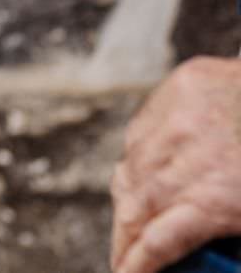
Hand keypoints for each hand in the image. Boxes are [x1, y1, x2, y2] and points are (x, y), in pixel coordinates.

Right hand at [111, 56, 240, 272]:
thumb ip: (225, 225)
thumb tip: (205, 252)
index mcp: (216, 199)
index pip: (157, 242)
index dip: (136, 264)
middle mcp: (187, 160)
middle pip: (134, 209)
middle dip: (123, 240)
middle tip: (123, 260)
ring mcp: (177, 122)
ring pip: (130, 173)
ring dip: (126, 203)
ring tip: (129, 224)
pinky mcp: (177, 92)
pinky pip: (138, 137)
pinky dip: (136, 162)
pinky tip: (142, 179)